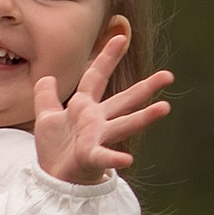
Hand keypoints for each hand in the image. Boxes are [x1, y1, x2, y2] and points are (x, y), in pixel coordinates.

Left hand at [34, 32, 172, 185]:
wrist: (53, 178)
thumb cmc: (55, 149)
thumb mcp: (46, 117)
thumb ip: (45, 97)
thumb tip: (47, 77)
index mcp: (84, 108)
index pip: (95, 77)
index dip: (106, 57)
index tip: (120, 36)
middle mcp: (97, 120)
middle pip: (124, 99)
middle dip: (145, 88)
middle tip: (168, 75)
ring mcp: (97, 138)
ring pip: (124, 123)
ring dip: (144, 116)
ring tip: (165, 108)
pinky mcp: (91, 156)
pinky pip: (104, 157)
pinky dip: (115, 158)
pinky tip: (127, 161)